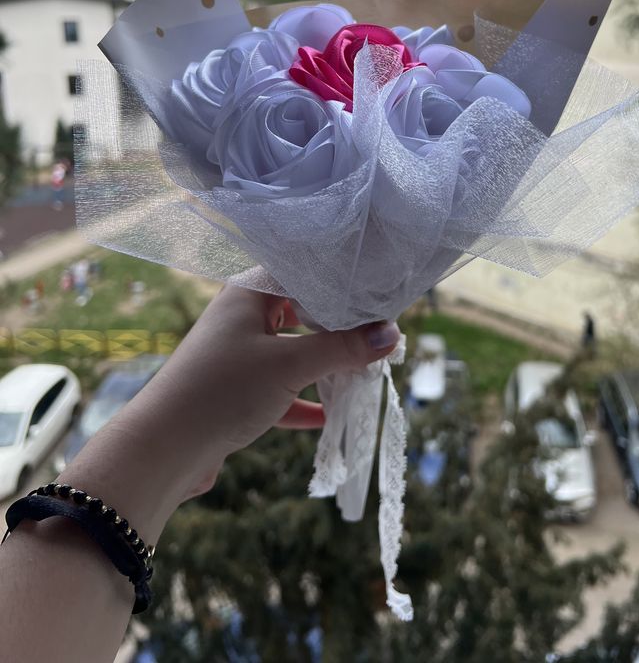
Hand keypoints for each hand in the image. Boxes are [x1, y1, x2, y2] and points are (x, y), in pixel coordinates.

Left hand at [58, 286, 399, 541]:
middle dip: (339, 326)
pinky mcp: (235, 392)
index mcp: (249, 293)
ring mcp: (238, 355)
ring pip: (292, 352)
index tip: (380, 293)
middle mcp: (242, 316)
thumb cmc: (223, 390)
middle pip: (301, 312)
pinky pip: (279, 389)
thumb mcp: (289, 366)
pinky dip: (303, 400)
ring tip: (364, 372)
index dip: (341, 282)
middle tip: (380, 335)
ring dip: (324, 365)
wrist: (162, 449)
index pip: (304, 272)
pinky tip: (329, 416)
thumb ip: (342, 349)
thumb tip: (392, 334)